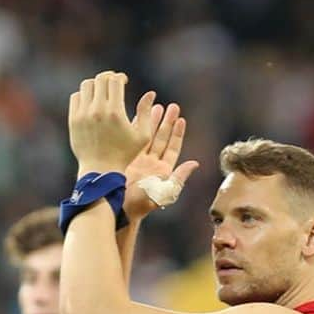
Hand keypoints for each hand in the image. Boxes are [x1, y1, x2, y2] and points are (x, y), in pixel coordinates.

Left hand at [68, 71, 149, 176]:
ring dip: (95, 85)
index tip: (123, 82)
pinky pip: (76, 97)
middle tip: (112, 84)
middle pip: (100, 79)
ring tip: (101, 92)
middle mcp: (98, 111)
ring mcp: (83, 115)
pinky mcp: (73, 120)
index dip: (120, 78)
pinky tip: (91, 102)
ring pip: (86, 86)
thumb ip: (146, 113)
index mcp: (115, 112)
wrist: (100, 170)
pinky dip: (83, 95)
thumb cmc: (124, 154)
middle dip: (108, 78)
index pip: (114, 80)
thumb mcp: (142, 136)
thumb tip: (151, 93)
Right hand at [123, 98, 198, 220]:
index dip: (177, 134)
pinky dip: (135, 128)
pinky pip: (131, 140)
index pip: (172, 148)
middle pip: (161, 139)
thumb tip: (194, 164)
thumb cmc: (142, 204)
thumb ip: (179, 178)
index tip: (181, 119)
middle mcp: (151, 165)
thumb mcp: (164, 191)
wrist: (119, 208)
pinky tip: (137, 116)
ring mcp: (138, 161)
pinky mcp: (125, 159)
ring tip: (156, 105)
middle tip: (172, 106)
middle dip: (167, 122)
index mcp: (163, 171)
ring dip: (152, 122)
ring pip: (147, 137)